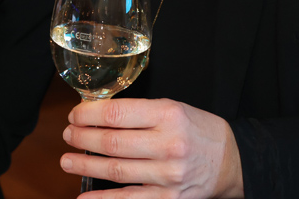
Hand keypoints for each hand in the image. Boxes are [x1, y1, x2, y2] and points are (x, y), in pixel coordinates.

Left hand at [60, 98, 242, 197]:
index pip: (116, 114)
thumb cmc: (197, 130)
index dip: (88, 115)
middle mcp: (168, 144)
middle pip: (112, 143)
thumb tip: (96, 116)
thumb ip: (139, 112)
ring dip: (85, 165)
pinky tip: (83, 197)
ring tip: (67, 160)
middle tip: (68, 135)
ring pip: (115, 170)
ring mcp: (168, 175)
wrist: (231, 160)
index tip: (75, 115)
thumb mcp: (172, 108)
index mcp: (168, 115)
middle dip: (82, 139)